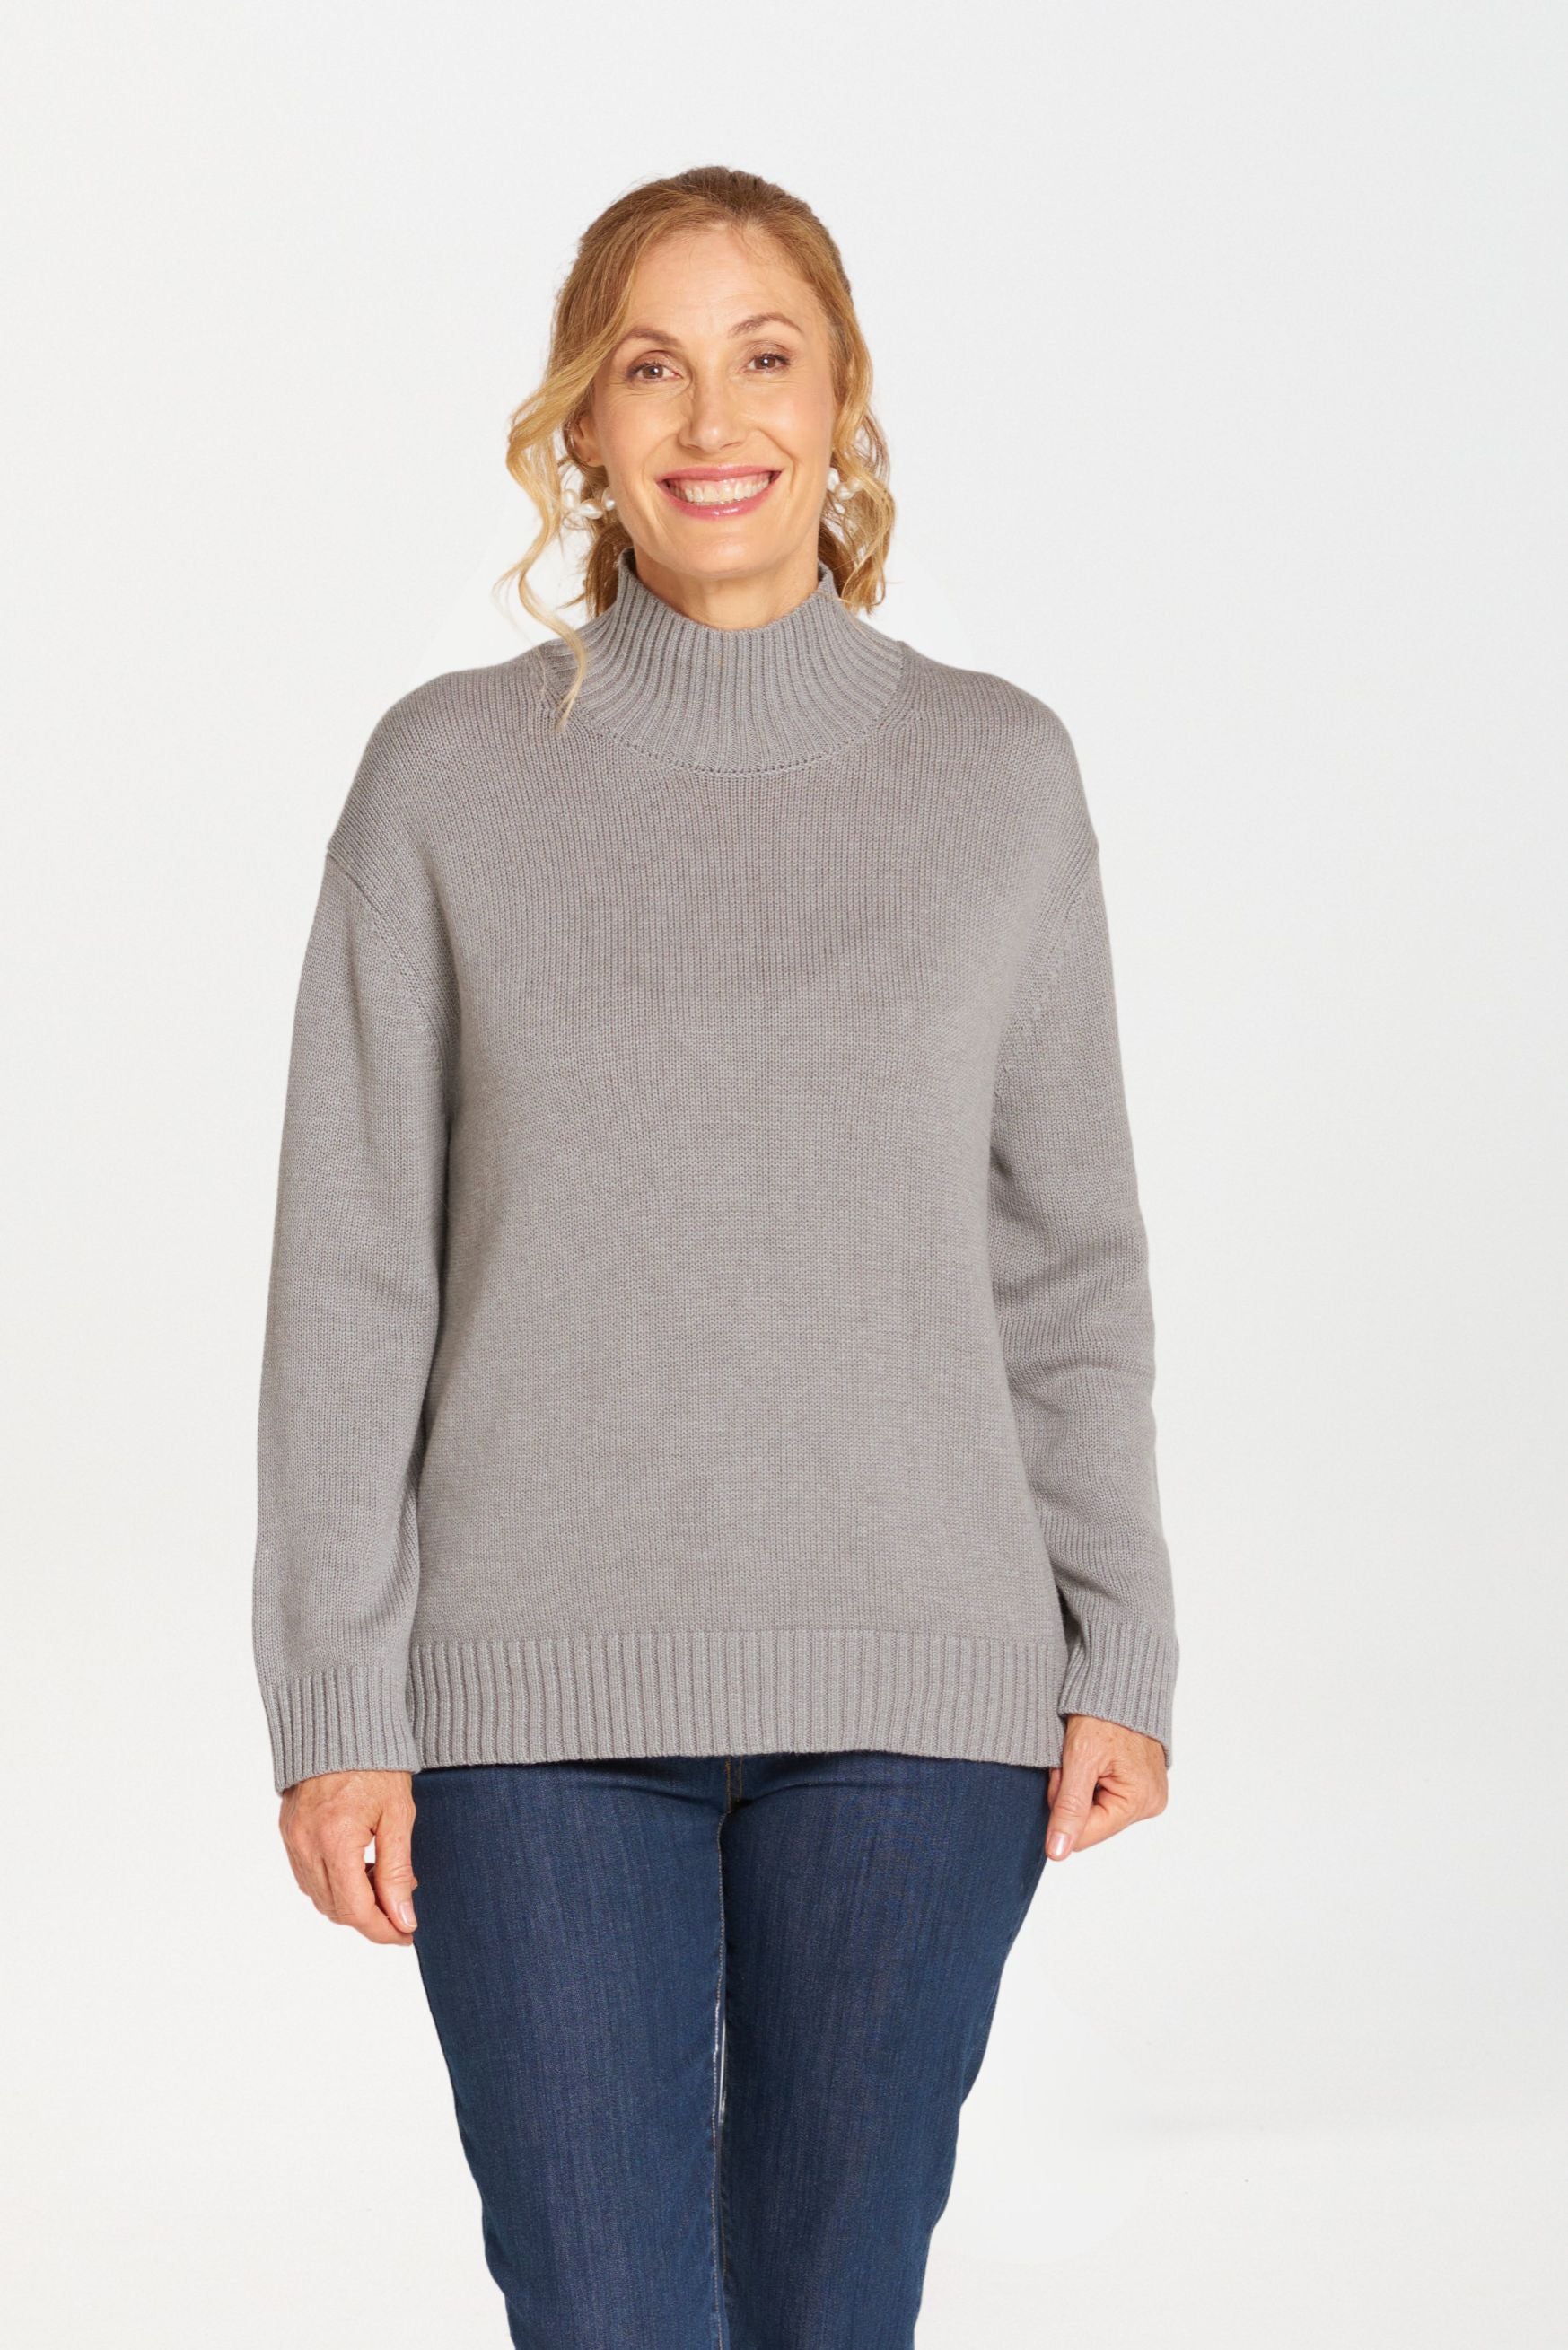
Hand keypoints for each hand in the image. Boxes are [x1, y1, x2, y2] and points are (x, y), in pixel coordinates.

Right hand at [279, 1769, 418, 1943]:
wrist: (341, 1722)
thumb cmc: (375, 1762)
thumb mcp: (398, 1815)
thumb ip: (397, 1871)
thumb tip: (403, 1919)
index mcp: (335, 1840)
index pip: (357, 1910)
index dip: (384, 1930)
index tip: (407, 1934)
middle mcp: (306, 1845)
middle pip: (336, 1910)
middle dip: (371, 1919)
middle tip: (403, 1909)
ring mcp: (292, 1840)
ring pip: (320, 1898)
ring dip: (352, 1903)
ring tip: (385, 1883)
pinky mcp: (288, 1832)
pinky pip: (308, 1877)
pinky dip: (334, 1884)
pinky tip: (360, 1868)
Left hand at [1045, 1715, 1167, 1859]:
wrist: (1121, 1678)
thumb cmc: (1104, 1712)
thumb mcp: (1080, 1759)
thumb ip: (1069, 1808)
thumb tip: (1058, 1852)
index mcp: (1139, 1802)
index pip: (1084, 1835)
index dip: (1061, 1808)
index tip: (1062, 1774)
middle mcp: (1149, 1803)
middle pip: (1089, 1822)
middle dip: (1070, 1794)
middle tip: (1072, 1760)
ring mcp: (1146, 1793)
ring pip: (1093, 1808)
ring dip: (1078, 1785)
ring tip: (1085, 1754)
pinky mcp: (1139, 1783)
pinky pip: (1103, 1794)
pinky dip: (1089, 1778)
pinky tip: (1093, 1757)